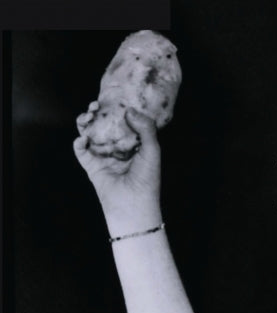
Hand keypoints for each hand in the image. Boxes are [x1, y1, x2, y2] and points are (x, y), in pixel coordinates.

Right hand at [74, 105, 161, 231]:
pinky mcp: (91, 166)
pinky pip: (80, 150)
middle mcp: (115, 148)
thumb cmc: (146, 179)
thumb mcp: (152, 150)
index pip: (121, 121)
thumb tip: (130, 110)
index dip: (115, 109)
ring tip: (87, 116)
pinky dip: (78, 142)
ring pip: (89, 133)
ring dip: (84, 122)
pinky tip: (83, 138)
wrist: (134, 203)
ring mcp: (102, 156)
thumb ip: (146, 128)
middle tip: (96, 105)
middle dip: (97, 112)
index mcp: (131, 144)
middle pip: (102, 124)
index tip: (114, 99)